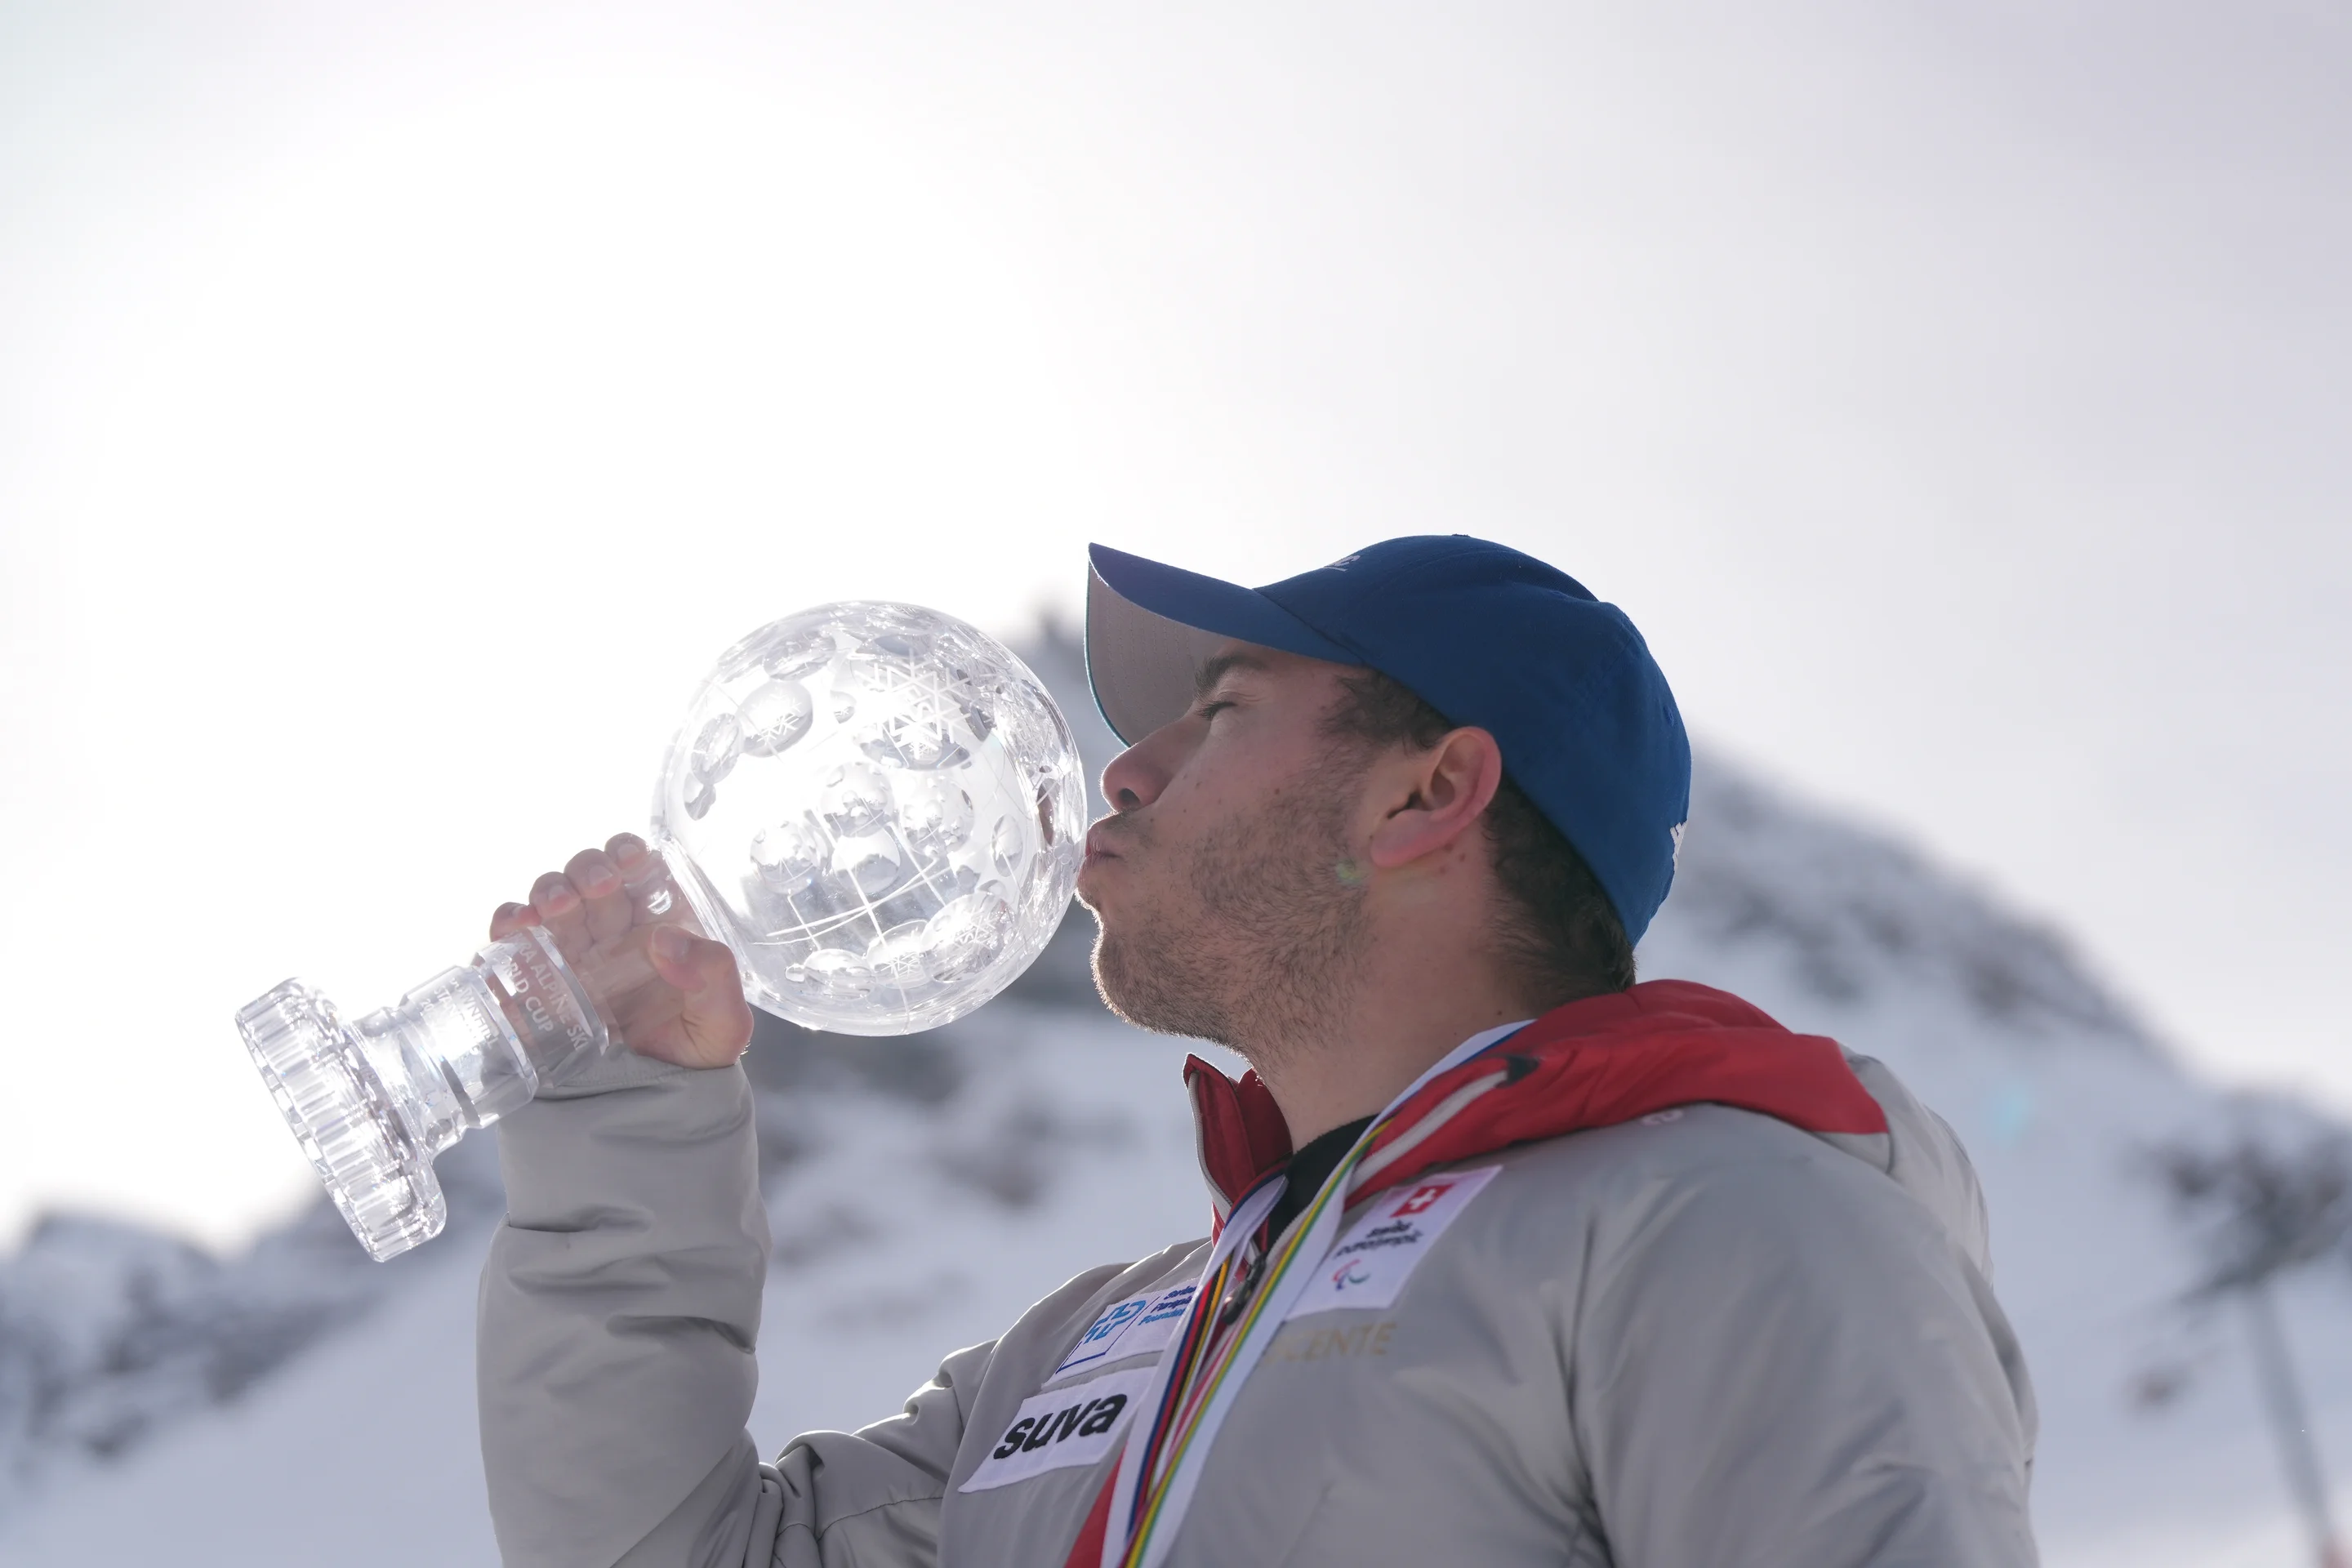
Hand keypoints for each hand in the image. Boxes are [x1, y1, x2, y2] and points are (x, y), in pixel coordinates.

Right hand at [488, 833, 753, 1069]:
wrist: (649, 1116)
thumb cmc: (693, 1060)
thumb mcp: (722, 1023)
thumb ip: (713, 976)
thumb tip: (666, 940)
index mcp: (660, 930)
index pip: (641, 874)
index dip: (630, 855)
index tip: (629, 859)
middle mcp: (612, 935)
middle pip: (590, 879)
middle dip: (588, 870)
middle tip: (596, 887)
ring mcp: (570, 956)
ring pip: (549, 901)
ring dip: (548, 890)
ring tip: (556, 907)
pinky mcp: (533, 983)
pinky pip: (512, 943)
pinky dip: (507, 925)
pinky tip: (517, 927)